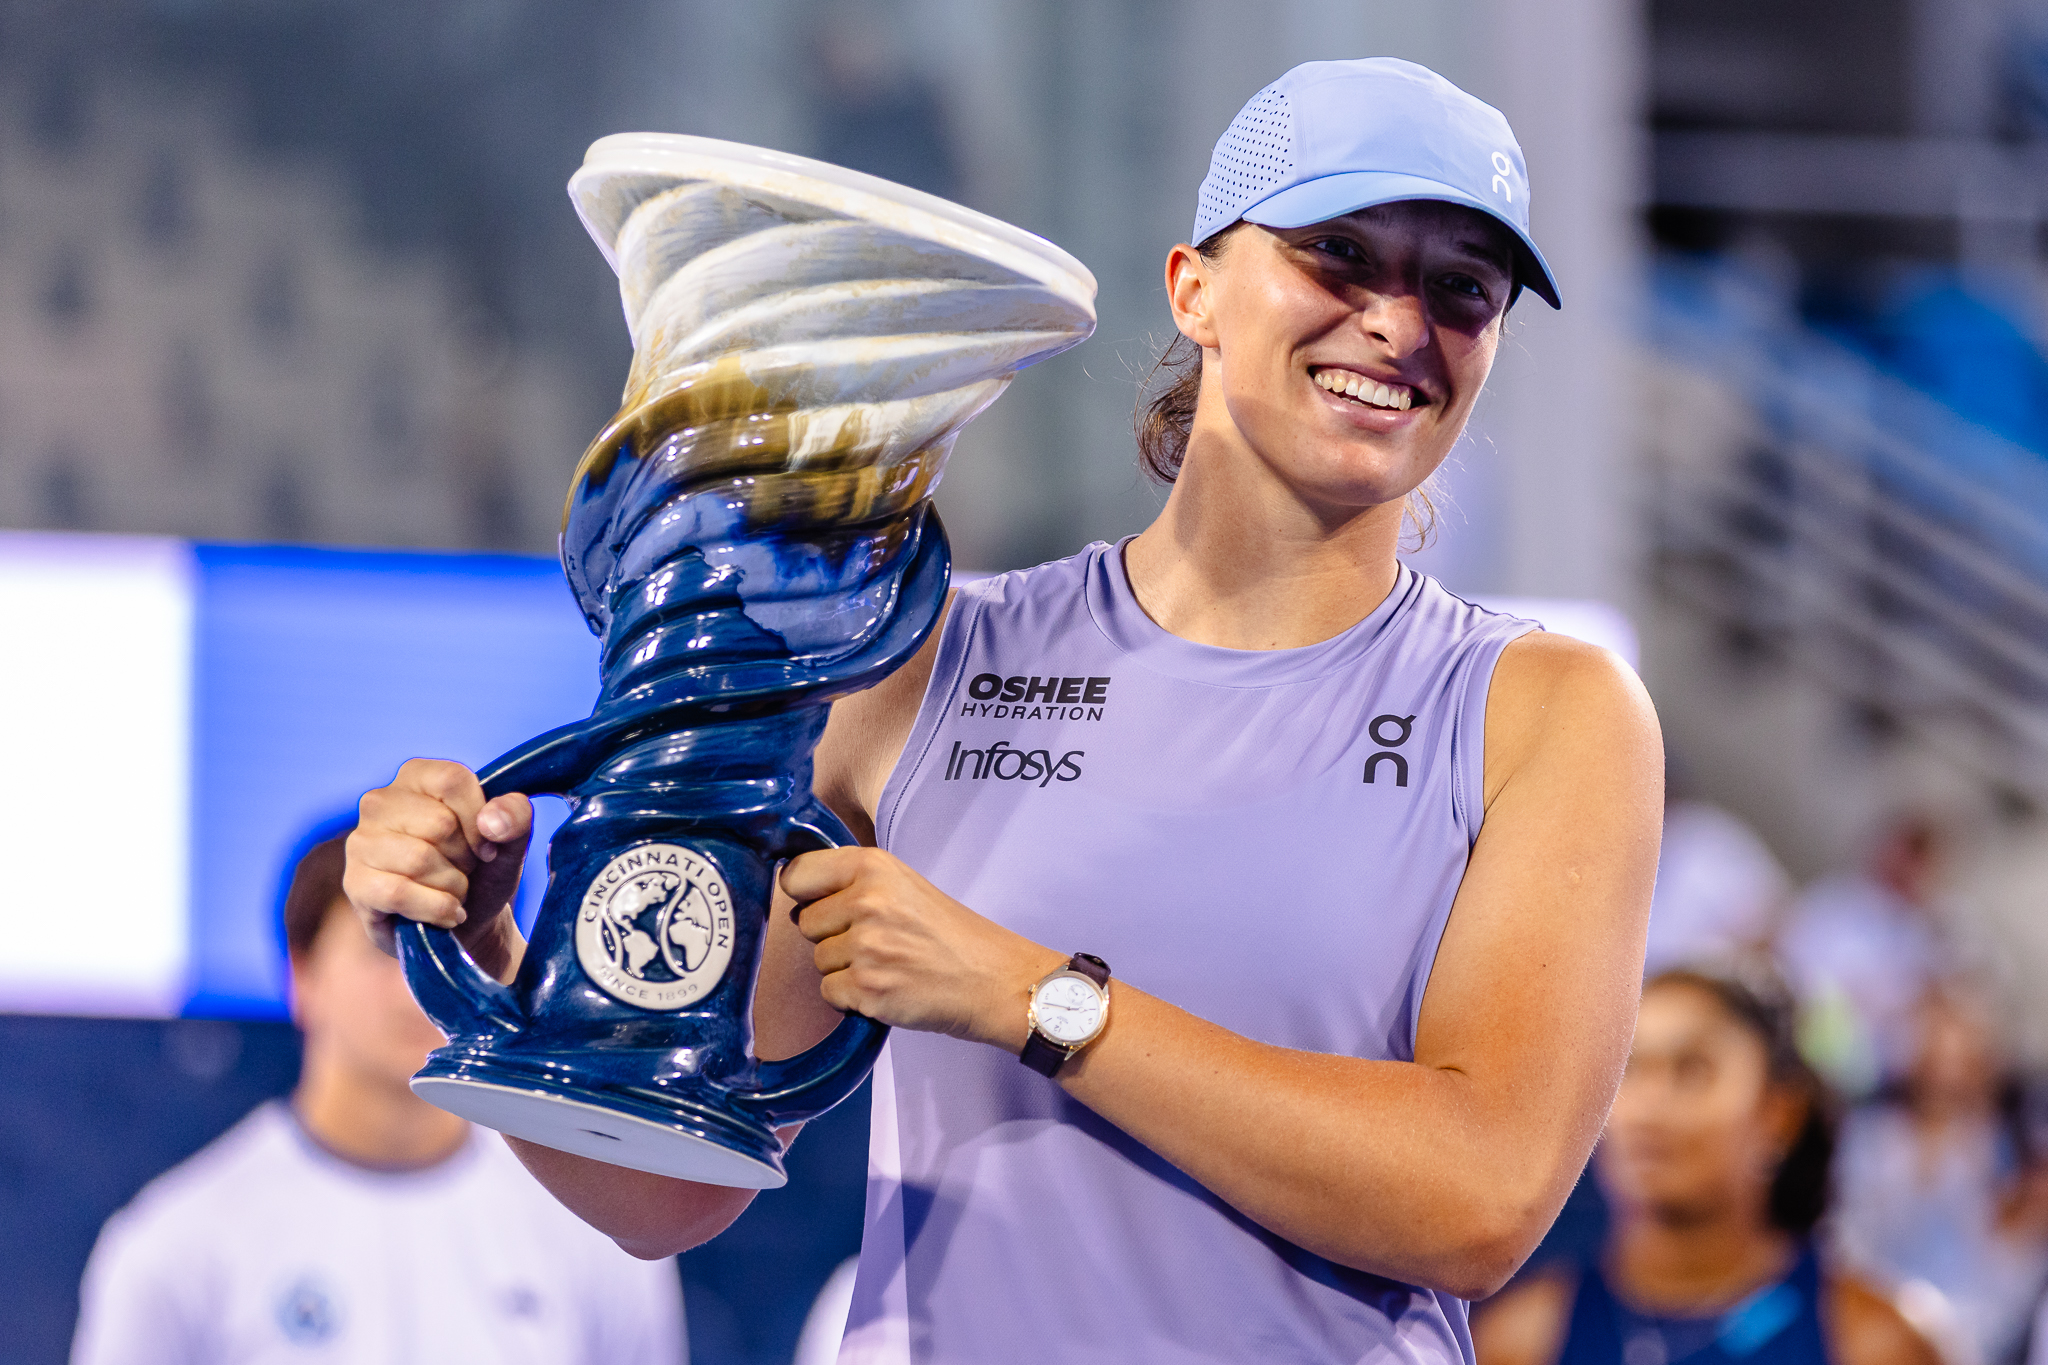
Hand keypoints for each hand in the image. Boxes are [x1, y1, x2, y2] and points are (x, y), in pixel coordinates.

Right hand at [344, 758, 531, 980]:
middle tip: (464, 870)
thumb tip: (491, 821)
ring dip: (453, 886)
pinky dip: (435, 909)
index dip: (479, 819)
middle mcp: (379, 802)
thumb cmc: (484, 871)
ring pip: (419, 860)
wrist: (469, 924)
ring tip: (453, 890)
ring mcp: (360, 842)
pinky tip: (444, 913)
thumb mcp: (511, 840)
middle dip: (465, 858)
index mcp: (417, 776)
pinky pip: (398, 892)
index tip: (487, 847)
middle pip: (439, 824)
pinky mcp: (354, 883)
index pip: (452, 779)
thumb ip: (516, 816)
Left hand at [781, 847, 1062, 1048]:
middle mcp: (866, 902)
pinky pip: (830, 992)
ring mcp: (865, 947)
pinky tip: (886, 987)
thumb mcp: (906, 885)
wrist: (994, 980)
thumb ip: (856, 883)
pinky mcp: (867, 989)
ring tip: (888, 964)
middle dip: (831, 935)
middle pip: (805, 922)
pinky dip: (852, 996)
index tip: (817, 902)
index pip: (797, 874)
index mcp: (873, 867)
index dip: (803, 892)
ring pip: (818, 959)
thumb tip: (800, 890)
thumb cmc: (954, 934)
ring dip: (844, 968)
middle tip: (876, 940)